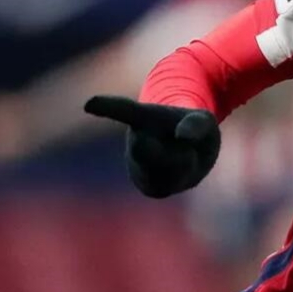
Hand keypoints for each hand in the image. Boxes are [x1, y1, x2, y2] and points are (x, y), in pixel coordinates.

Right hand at [84, 95, 220, 197]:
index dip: (108, 106)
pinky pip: (167, 187)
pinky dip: (183, 179)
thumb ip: (197, 125)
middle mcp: (137, 141)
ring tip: (185, 156)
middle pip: (148, 151)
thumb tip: (182, 138)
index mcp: (146, 117)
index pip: (126, 110)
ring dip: (185, 165)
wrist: (190, 150)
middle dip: (168, 149)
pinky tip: (181, 172)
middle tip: (183, 146)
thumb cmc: (194, 128)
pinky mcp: (150, 187)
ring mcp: (139, 166)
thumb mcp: (204, 119)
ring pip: (167, 172)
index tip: (89, 104)